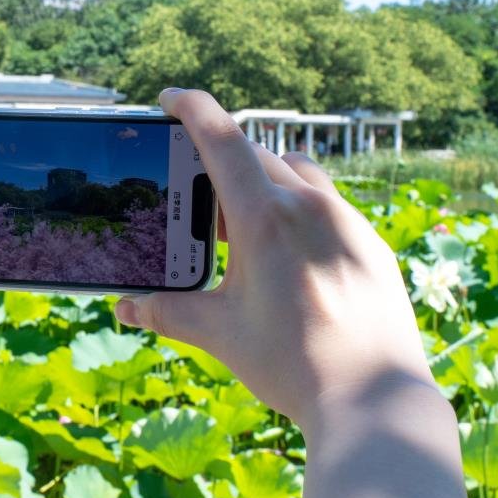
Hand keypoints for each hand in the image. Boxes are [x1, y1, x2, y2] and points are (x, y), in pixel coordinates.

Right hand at [115, 88, 432, 426]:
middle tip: (195, 197)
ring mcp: (346, 222)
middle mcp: (310, 206)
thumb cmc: (292, 363)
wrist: (372, 398)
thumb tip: (125, 307)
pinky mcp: (369, 244)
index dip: (192, 108)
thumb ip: (168, 311)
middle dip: (220, 165)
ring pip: (296, 174)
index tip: (170, 98)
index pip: (222, 139)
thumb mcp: (219, 333)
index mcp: (265, 218)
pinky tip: (288, 255)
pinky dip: (299, 210)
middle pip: (256, 157)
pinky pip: (328, 205)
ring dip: (264, 182)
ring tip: (243, 226)